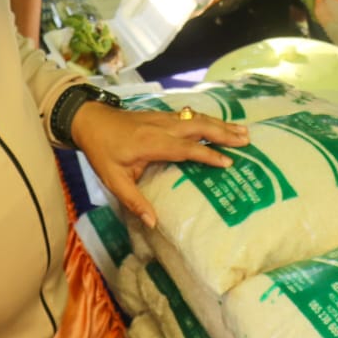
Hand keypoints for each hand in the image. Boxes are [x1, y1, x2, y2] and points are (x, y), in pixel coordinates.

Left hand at [69, 103, 249, 226]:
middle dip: (224, 133)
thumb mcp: (113, 180)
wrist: (90, 120)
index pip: (186, 149)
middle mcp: (161, 127)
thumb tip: (153, 222)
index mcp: (151, 143)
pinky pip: (190, 116)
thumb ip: (134, 200)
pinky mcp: (162, 115)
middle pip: (198, 127)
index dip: (207, 155)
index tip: (228, 162)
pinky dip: (208, 119)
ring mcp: (163, 118)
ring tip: (243, 130)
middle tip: (247, 139)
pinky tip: (220, 124)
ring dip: (220, 124)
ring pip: (197, 118)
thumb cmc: (101, 152)